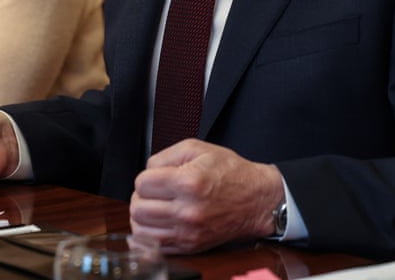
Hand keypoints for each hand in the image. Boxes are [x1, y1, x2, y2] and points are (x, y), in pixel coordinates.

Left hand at [129, 139, 282, 253]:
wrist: (256, 200)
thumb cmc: (230, 173)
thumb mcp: (197, 148)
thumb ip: (164, 156)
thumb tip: (146, 170)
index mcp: (188, 182)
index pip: (142, 184)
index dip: (145, 177)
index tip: (155, 177)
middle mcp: (188, 211)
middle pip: (138, 208)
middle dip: (141, 197)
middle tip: (152, 192)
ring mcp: (189, 232)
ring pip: (142, 230)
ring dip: (143, 217)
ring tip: (154, 207)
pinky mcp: (191, 246)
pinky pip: (155, 246)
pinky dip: (150, 234)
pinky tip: (158, 223)